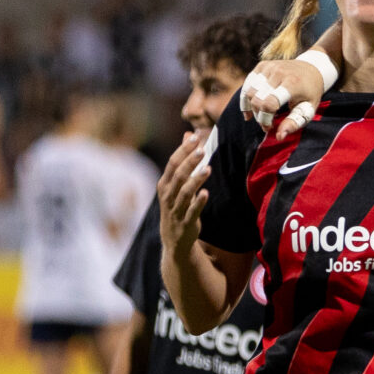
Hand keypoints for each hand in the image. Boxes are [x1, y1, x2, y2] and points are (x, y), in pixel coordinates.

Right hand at [158, 128, 211, 251]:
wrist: (174, 239)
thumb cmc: (177, 205)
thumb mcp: (176, 183)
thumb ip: (183, 159)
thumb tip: (188, 134)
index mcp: (165, 185)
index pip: (172, 163)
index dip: (183, 151)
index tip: (195, 138)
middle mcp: (168, 196)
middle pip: (178, 176)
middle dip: (189, 162)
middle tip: (202, 150)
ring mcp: (176, 210)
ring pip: (185, 193)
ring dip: (196, 180)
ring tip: (208, 169)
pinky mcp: (186, 223)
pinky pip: (192, 212)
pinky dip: (198, 202)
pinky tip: (206, 193)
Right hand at [239, 58, 325, 136]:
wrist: (312, 69)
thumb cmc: (310, 93)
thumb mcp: (308, 110)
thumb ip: (294, 123)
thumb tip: (279, 137)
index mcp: (292, 83)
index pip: (269, 103)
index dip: (266, 119)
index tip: (270, 127)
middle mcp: (279, 72)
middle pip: (257, 99)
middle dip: (259, 116)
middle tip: (266, 124)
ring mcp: (269, 67)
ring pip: (249, 92)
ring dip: (253, 108)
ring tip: (261, 115)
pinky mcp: (262, 65)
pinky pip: (247, 84)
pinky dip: (246, 98)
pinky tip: (249, 110)